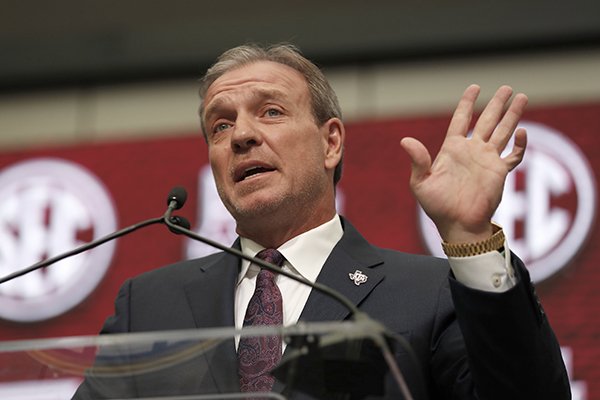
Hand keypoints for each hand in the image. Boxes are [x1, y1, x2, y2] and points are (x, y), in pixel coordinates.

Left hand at [400, 84, 527, 242]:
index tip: (475, 87)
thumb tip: (405, 140)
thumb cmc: (437, 206)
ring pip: (503, 131)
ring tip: (522, 97)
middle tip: (508, 88)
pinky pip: (514, 155)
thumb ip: (417, 160)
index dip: (467, 103)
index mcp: (452, 149)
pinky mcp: (500, 172)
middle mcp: (471, 151)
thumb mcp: (421, 183)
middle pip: (487, 120)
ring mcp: (487, 160)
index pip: (461, 120)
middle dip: (497, 104)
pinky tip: (522, 132)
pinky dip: (520, 144)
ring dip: (513, 115)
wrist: (458, 225)